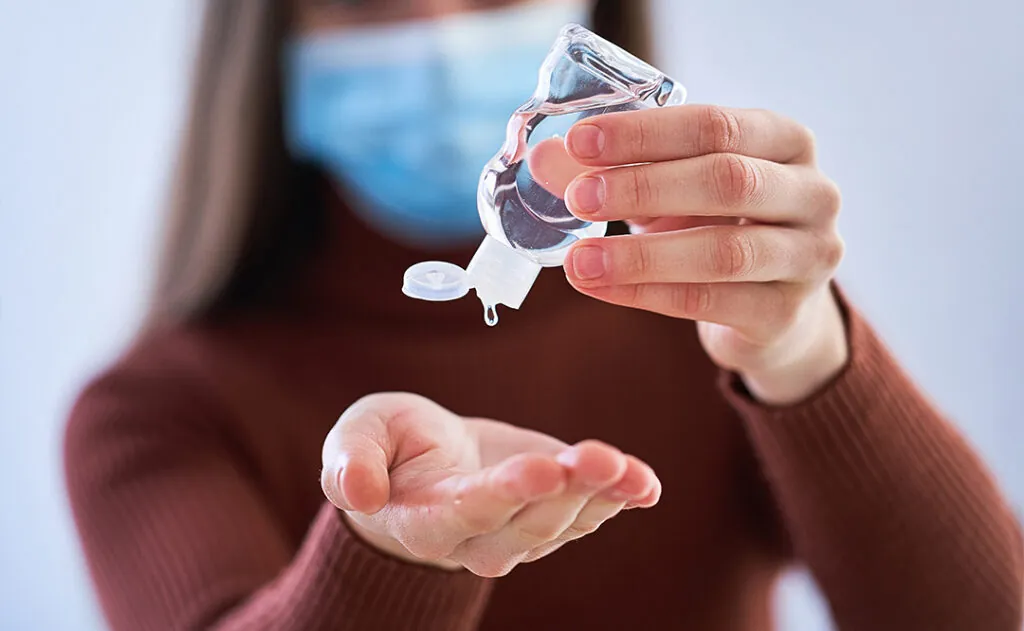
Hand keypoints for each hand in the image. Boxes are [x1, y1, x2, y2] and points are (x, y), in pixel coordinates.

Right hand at [320, 393, 659, 576]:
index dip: (506, 492)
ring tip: (627, 467)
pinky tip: (645, 484)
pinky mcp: (552, 512)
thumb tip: (358, 494)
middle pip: (526, 523)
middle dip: (566, 490)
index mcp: (424, 519)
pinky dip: (620, 499)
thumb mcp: (357, 436)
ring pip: (563, 521)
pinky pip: (589, 514)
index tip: (543, 466)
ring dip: (600, 494)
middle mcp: (476, 539)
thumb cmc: (387, 448)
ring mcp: (519, 533)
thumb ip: (350, 462)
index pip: (467, 512)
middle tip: (598, 457)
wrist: (422, 465)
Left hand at [549, 105, 847, 403]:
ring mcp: (808, 257)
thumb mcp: (669, 191)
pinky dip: (647, 294)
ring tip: (579, 259)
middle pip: (727, 181)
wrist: (771, 311)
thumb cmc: (717, 228)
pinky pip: (710, 302)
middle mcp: (812, 194)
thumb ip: (613, 171)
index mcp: (786, 142)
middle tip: (578, 198)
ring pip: (722, 251)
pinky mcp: (785, 314)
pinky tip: (600, 286)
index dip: (644, 133)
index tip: (580, 142)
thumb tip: (544, 159)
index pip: (715, 125)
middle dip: (644, 187)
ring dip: (642, 255)